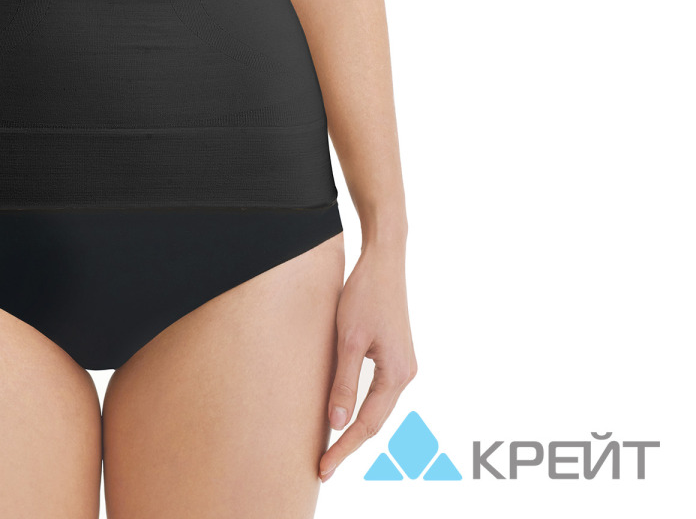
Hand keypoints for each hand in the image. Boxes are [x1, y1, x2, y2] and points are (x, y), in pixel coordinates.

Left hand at [318, 242, 416, 481]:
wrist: (383, 261)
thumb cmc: (365, 295)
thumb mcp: (348, 338)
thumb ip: (344, 381)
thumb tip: (337, 422)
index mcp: (396, 374)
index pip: (367, 424)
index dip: (344, 448)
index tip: (324, 467)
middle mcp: (405, 374)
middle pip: (375, 420)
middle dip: (349, 444)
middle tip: (323, 466)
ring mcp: (401, 364)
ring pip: (377, 407)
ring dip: (356, 427)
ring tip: (331, 447)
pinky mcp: (394, 353)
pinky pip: (378, 391)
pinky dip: (361, 407)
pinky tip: (345, 413)